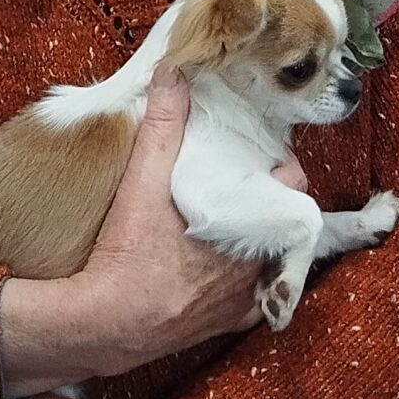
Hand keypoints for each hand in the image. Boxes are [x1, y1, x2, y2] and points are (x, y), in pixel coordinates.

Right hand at [1, 67, 291, 391]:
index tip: (259, 158)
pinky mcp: (224, 324)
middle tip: (242, 185)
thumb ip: (162, 126)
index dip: (279, 168)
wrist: (107, 321)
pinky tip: (226, 269)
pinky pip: (251, 300)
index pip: (290, 185)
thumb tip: (172, 74)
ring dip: (259, 241)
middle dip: (268, 203)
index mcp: (249, 225)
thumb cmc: (128, 252)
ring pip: (270, 260)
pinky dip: (246, 283)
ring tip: (234, 222)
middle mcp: (255, 263)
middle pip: (282, 223)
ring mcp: (242, 297)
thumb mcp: (142, 180)